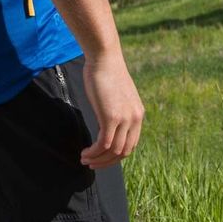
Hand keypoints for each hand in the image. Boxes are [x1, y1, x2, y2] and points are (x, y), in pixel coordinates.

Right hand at [79, 54, 144, 168]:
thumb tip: (106, 123)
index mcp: (138, 114)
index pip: (131, 144)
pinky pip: (103, 143)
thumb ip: (116, 111)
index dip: (116, 155)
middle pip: (124, 151)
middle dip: (107, 162)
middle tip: (92, 164)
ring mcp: (124, 119)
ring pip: (113, 150)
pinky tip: (84, 153)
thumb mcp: (116, 95)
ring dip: (98, 159)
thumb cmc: (105, 72)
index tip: (102, 157)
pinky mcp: (111, 117)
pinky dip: (93, 152)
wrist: (104, 57)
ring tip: (84, 159)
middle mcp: (135, 119)